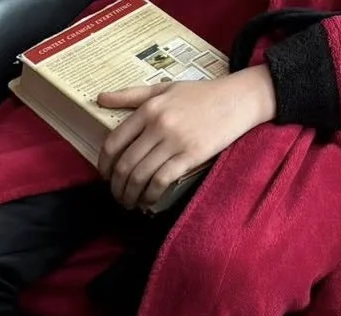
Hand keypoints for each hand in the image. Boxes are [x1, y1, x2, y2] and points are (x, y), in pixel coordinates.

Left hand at [98, 68, 274, 209]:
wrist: (241, 97)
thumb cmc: (201, 94)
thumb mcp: (164, 88)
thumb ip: (131, 95)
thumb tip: (99, 98)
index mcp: (149, 109)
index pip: (113, 144)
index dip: (104, 166)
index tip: (105, 176)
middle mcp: (159, 125)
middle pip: (125, 165)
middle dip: (116, 186)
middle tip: (117, 194)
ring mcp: (175, 141)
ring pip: (140, 176)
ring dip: (129, 195)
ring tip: (129, 202)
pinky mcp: (192, 155)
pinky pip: (161, 181)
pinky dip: (150, 195)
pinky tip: (147, 201)